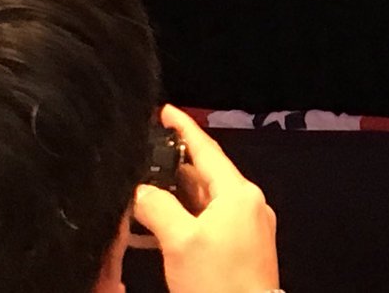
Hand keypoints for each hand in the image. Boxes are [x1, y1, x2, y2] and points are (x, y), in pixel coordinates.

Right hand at [132, 105, 278, 292]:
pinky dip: (185, 220)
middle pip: (206, 175)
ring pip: (205, 201)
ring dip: (176, 197)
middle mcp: (247, 204)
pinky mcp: (242, 249)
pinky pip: (209, 223)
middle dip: (174, 166)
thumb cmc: (217, 281)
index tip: (167, 111)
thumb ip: (157, 208)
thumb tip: (140, 191)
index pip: (207, 150)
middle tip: (145, 155)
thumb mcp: (180, 241)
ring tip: (142, 192)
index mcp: (239, 193)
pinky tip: (157, 230)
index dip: (185, 129)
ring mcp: (247, 227)